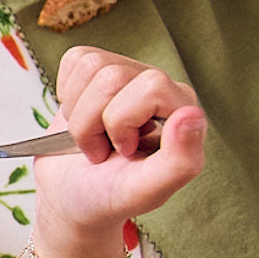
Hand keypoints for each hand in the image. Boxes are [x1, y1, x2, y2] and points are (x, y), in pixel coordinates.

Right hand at [34, 46, 205, 241]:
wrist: (69, 197)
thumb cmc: (107, 197)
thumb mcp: (145, 192)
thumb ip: (178, 162)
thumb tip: (192, 115)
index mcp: (181, 111)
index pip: (151, 87)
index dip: (122, 122)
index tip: (122, 151)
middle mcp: (159, 87)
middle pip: (111, 76)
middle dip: (92, 123)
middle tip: (102, 150)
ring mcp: (128, 75)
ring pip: (90, 66)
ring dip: (78, 114)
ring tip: (91, 137)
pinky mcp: (96, 71)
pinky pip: (75, 60)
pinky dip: (66, 96)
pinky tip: (80, 119)